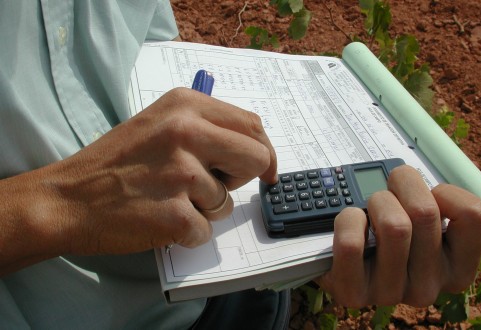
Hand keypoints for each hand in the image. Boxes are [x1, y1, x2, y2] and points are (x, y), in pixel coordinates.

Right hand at [1, 88, 276, 273]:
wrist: (68, 198)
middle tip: (207, 185)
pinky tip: (157, 219)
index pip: (252, 125)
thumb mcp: (160, 123)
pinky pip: (206, 231)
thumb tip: (255, 148)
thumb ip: (206, 127)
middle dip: (238, 179)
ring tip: (166, 199)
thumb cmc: (116, 163)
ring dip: (204, 209)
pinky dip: (186, 233)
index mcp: (186, 105)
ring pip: (228, 202)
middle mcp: (187, 131)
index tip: (265, 171)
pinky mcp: (176, 214)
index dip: (264, 152)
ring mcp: (182, 173)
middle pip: (257, 159)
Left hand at [316, 165, 480, 306]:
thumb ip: (428, 202)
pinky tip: (353, 226)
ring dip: (375, 203)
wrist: (344, 265)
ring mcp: (391, 293)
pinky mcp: (354, 293)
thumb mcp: (419, 221)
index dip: (445, 192)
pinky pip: (352, 243)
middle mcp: (429, 287)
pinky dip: (348, 220)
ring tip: (370, 213)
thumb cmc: (387, 236)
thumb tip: (406, 177)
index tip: (427, 198)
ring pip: (393, 225)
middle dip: (400, 186)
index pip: (474, 214)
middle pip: (424, 212)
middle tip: (390, 196)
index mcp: (456, 269)